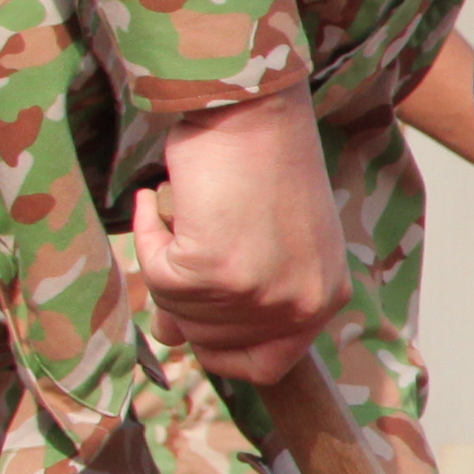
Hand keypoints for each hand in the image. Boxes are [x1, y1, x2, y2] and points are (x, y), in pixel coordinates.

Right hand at [130, 93, 347, 381]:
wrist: (254, 107)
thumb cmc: (261, 162)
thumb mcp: (268, 244)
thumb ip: (234, 297)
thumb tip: (172, 338)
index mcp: (325, 298)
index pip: (268, 366)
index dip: (221, 352)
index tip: (194, 324)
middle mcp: (301, 305)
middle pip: (209, 342)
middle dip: (182, 297)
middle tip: (184, 241)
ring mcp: (260, 293)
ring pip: (177, 312)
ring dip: (165, 260)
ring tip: (187, 211)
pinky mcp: (215, 270)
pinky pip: (155, 275)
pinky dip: (148, 234)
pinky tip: (164, 200)